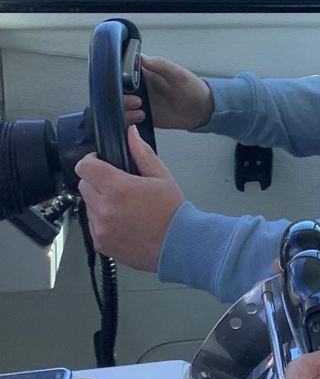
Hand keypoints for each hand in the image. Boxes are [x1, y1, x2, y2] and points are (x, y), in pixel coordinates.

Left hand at [75, 125, 184, 271]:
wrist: (177, 244)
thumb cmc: (172, 211)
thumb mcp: (162, 176)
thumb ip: (142, 153)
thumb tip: (130, 134)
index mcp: (119, 188)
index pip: (85, 167)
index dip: (91, 161)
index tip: (100, 162)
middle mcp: (105, 209)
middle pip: (84, 185)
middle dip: (96, 180)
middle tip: (117, 184)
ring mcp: (100, 228)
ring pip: (88, 205)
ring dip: (99, 200)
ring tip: (123, 205)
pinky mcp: (100, 243)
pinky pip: (93, 224)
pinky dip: (103, 219)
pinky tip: (122, 220)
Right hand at [124, 55, 213, 130]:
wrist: (199, 111)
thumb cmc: (192, 88)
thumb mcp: (179, 74)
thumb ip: (161, 65)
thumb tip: (142, 56)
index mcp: (144, 71)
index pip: (121, 69)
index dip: (116, 75)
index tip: (122, 83)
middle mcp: (136, 85)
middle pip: (114, 88)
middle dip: (118, 95)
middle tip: (135, 100)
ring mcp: (136, 100)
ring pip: (116, 104)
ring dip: (123, 108)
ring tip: (140, 110)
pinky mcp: (137, 115)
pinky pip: (123, 117)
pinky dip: (126, 119)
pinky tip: (139, 118)